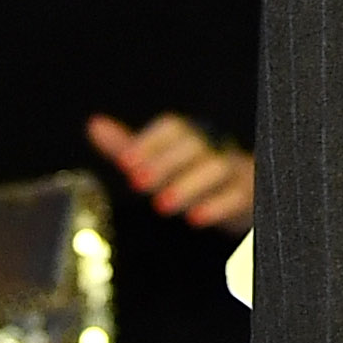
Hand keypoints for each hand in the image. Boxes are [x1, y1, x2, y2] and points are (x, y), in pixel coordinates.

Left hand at [90, 112, 254, 230]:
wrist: (243, 192)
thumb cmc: (194, 174)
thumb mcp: (160, 161)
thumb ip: (129, 146)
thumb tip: (94, 125)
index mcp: (192, 136)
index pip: (173, 127)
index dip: (149, 143)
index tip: (125, 163)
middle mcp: (215, 147)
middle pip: (194, 144)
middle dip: (165, 163)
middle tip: (137, 183)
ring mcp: (234, 169)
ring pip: (217, 167)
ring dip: (188, 184)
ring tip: (161, 205)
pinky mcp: (247, 194)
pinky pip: (237, 194)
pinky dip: (217, 205)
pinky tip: (196, 218)